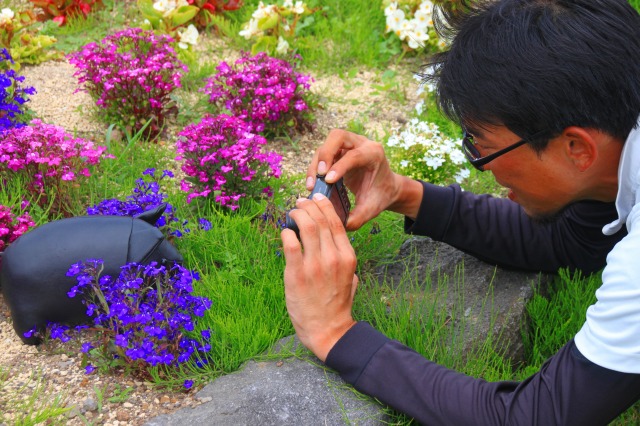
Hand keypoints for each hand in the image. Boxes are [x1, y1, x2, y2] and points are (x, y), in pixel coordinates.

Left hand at [281, 192, 357, 361]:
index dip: (324, 206)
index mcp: (348, 256)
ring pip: (306, 227)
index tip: (316, 198)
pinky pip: (290, 244)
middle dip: (309, 206)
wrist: (328, 329)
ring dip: (297, 215)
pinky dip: (286, 233)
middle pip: (320, 220)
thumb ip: (343, 258)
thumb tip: (330, 241)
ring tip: (292, 212)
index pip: (336, 222)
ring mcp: (315, 265)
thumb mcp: (351, 277)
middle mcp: (333, 257)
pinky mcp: (296, 274)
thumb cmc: (337, 304)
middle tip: (300, 202)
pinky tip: (284, 232)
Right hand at [307, 129, 422, 229]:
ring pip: (326, 144)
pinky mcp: (339, 150)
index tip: (328, 181)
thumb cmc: (380, 196)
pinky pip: (323, 154)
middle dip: (325, 154)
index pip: (355, 155)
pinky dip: (316, 167)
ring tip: (312, 184)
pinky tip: (313, 183)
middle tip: (320, 175)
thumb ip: (358, 218)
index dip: (340, 166)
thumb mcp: (372, 209)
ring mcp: (349, 144)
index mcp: (374, 153)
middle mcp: (361, 143)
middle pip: (337, 136)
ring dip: (317, 163)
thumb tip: (340, 224)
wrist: (386, 187)